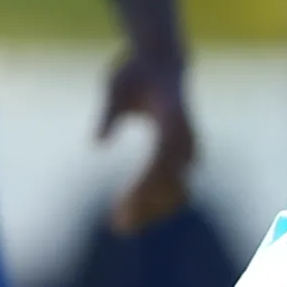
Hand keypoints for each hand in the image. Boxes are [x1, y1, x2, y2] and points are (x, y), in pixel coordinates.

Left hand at [99, 48, 196, 233]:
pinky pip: (177, 186)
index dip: (143, 187)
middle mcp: (187, 136)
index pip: (160, 162)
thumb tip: (95, 144)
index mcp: (172, 119)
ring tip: (124, 224)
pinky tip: (134, 211)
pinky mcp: (185, 154)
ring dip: (154, 210)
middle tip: (119, 225)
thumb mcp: (115, 86)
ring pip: (178, 190)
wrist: (163, 61)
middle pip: (171, 183)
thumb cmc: (135, 73)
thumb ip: (107, 114)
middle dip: (147, 207)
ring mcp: (190, 146)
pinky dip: (158, 202)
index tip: (123, 206)